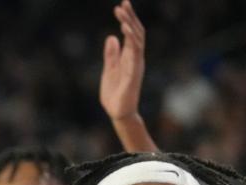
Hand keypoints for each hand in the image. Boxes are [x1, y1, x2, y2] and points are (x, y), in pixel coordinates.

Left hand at [99, 0, 145, 121]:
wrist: (117, 113)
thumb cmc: (114, 94)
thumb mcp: (109, 70)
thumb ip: (111, 55)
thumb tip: (111, 37)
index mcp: (129, 57)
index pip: (131, 34)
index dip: (127, 19)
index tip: (121, 5)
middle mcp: (135, 58)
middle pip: (136, 32)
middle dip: (130, 17)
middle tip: (123, 3)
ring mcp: (136, 64)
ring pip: (137, 39)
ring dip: (129, 24)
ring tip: (122, 12)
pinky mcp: (134, 73)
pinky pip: (135, 53)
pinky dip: (131, 40)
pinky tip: (124, 29)